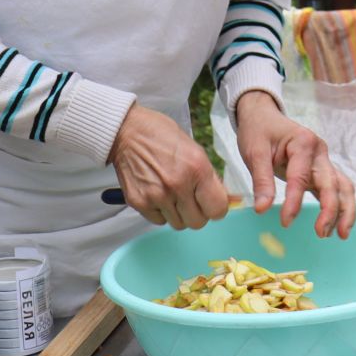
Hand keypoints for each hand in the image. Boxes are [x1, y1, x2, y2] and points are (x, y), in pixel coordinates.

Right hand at [108, 102, 229, 229]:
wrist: (127, 132)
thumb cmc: (161, 136)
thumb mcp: (195, 150)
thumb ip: (209, 177)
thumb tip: (227, 199)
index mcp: (197, 168)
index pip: (217, 209)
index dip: (216, 208)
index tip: (211, 203)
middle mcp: (178, 184)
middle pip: (197, 222)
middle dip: (197, 212)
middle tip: (191, 199)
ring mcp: (157, 195)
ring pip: (178, 224)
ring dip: (178, 213)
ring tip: (171, 193)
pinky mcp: (140, 202)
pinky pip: (158, 220)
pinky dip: (160, 212)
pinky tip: (157, 193)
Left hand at [233, 91, 355, 239]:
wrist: (263, 116)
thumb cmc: (259, 131)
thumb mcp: (254, 151)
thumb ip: (261, 180)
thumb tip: (263, 209)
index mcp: (303, 142)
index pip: (301, 177)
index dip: (294, 201)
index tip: (285, 222)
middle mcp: (320, 152)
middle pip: (333, 182)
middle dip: (331, 210)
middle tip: (321, 233)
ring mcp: (323, 161)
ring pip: (342, 187)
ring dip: (344, 211)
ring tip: (340, 235)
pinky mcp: (321, 170)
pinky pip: (337, 189)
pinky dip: (341, 207)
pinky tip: (338, 225)